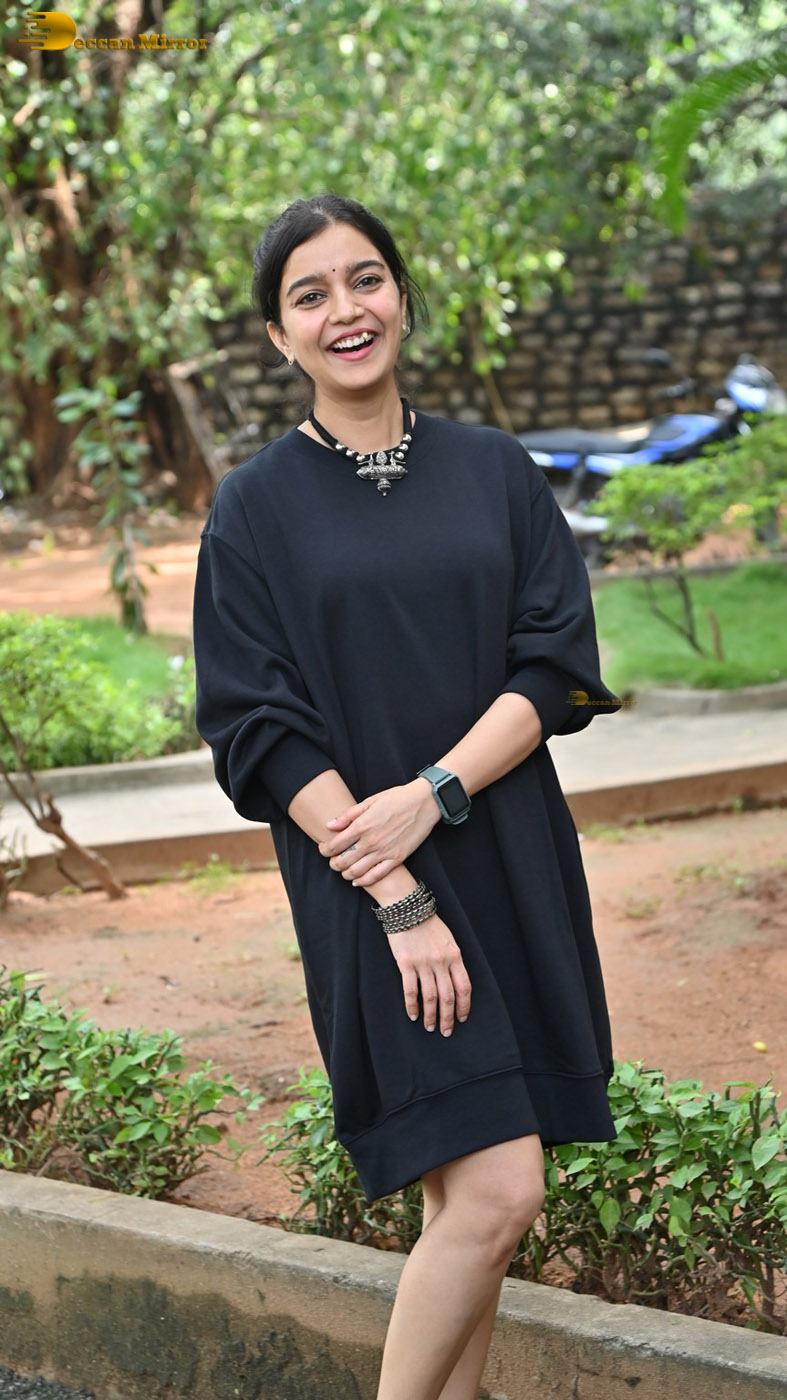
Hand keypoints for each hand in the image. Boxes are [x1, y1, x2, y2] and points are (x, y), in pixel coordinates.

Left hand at [318, 779, 439, 886]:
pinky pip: (376, 876)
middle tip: (332, 861)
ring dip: (345, 873)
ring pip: (356, 871)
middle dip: (333, 863)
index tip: (323, 849)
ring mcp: (384, 852)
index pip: (334, 845)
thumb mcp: (370, 801)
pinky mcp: (397, 858)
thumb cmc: (397, 798)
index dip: (324, 850)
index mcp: (362, 825)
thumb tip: (329, 825)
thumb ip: (348, 815)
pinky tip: (357, 880)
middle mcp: (371, 841)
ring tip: (344, 870)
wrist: (425, 802)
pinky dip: (363, 881)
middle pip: (343, 861)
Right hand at [387, 913, 471, 1034]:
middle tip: (446, 1031)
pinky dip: (412, 1005)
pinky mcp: (406, 963)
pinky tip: (413, 1015)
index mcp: (455, 956)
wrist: (407, 908)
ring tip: (429, 1027)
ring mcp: (423, 963)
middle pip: (448, 997)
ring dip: (431, 1016)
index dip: (464, 1006)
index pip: (464, 987)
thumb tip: (455, 982)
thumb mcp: (448, 940)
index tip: (462, 1018)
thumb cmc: (428, 924)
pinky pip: (410, 990)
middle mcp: (441, 962)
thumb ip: (452, 960)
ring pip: (430, 997)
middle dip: (448, 1017)